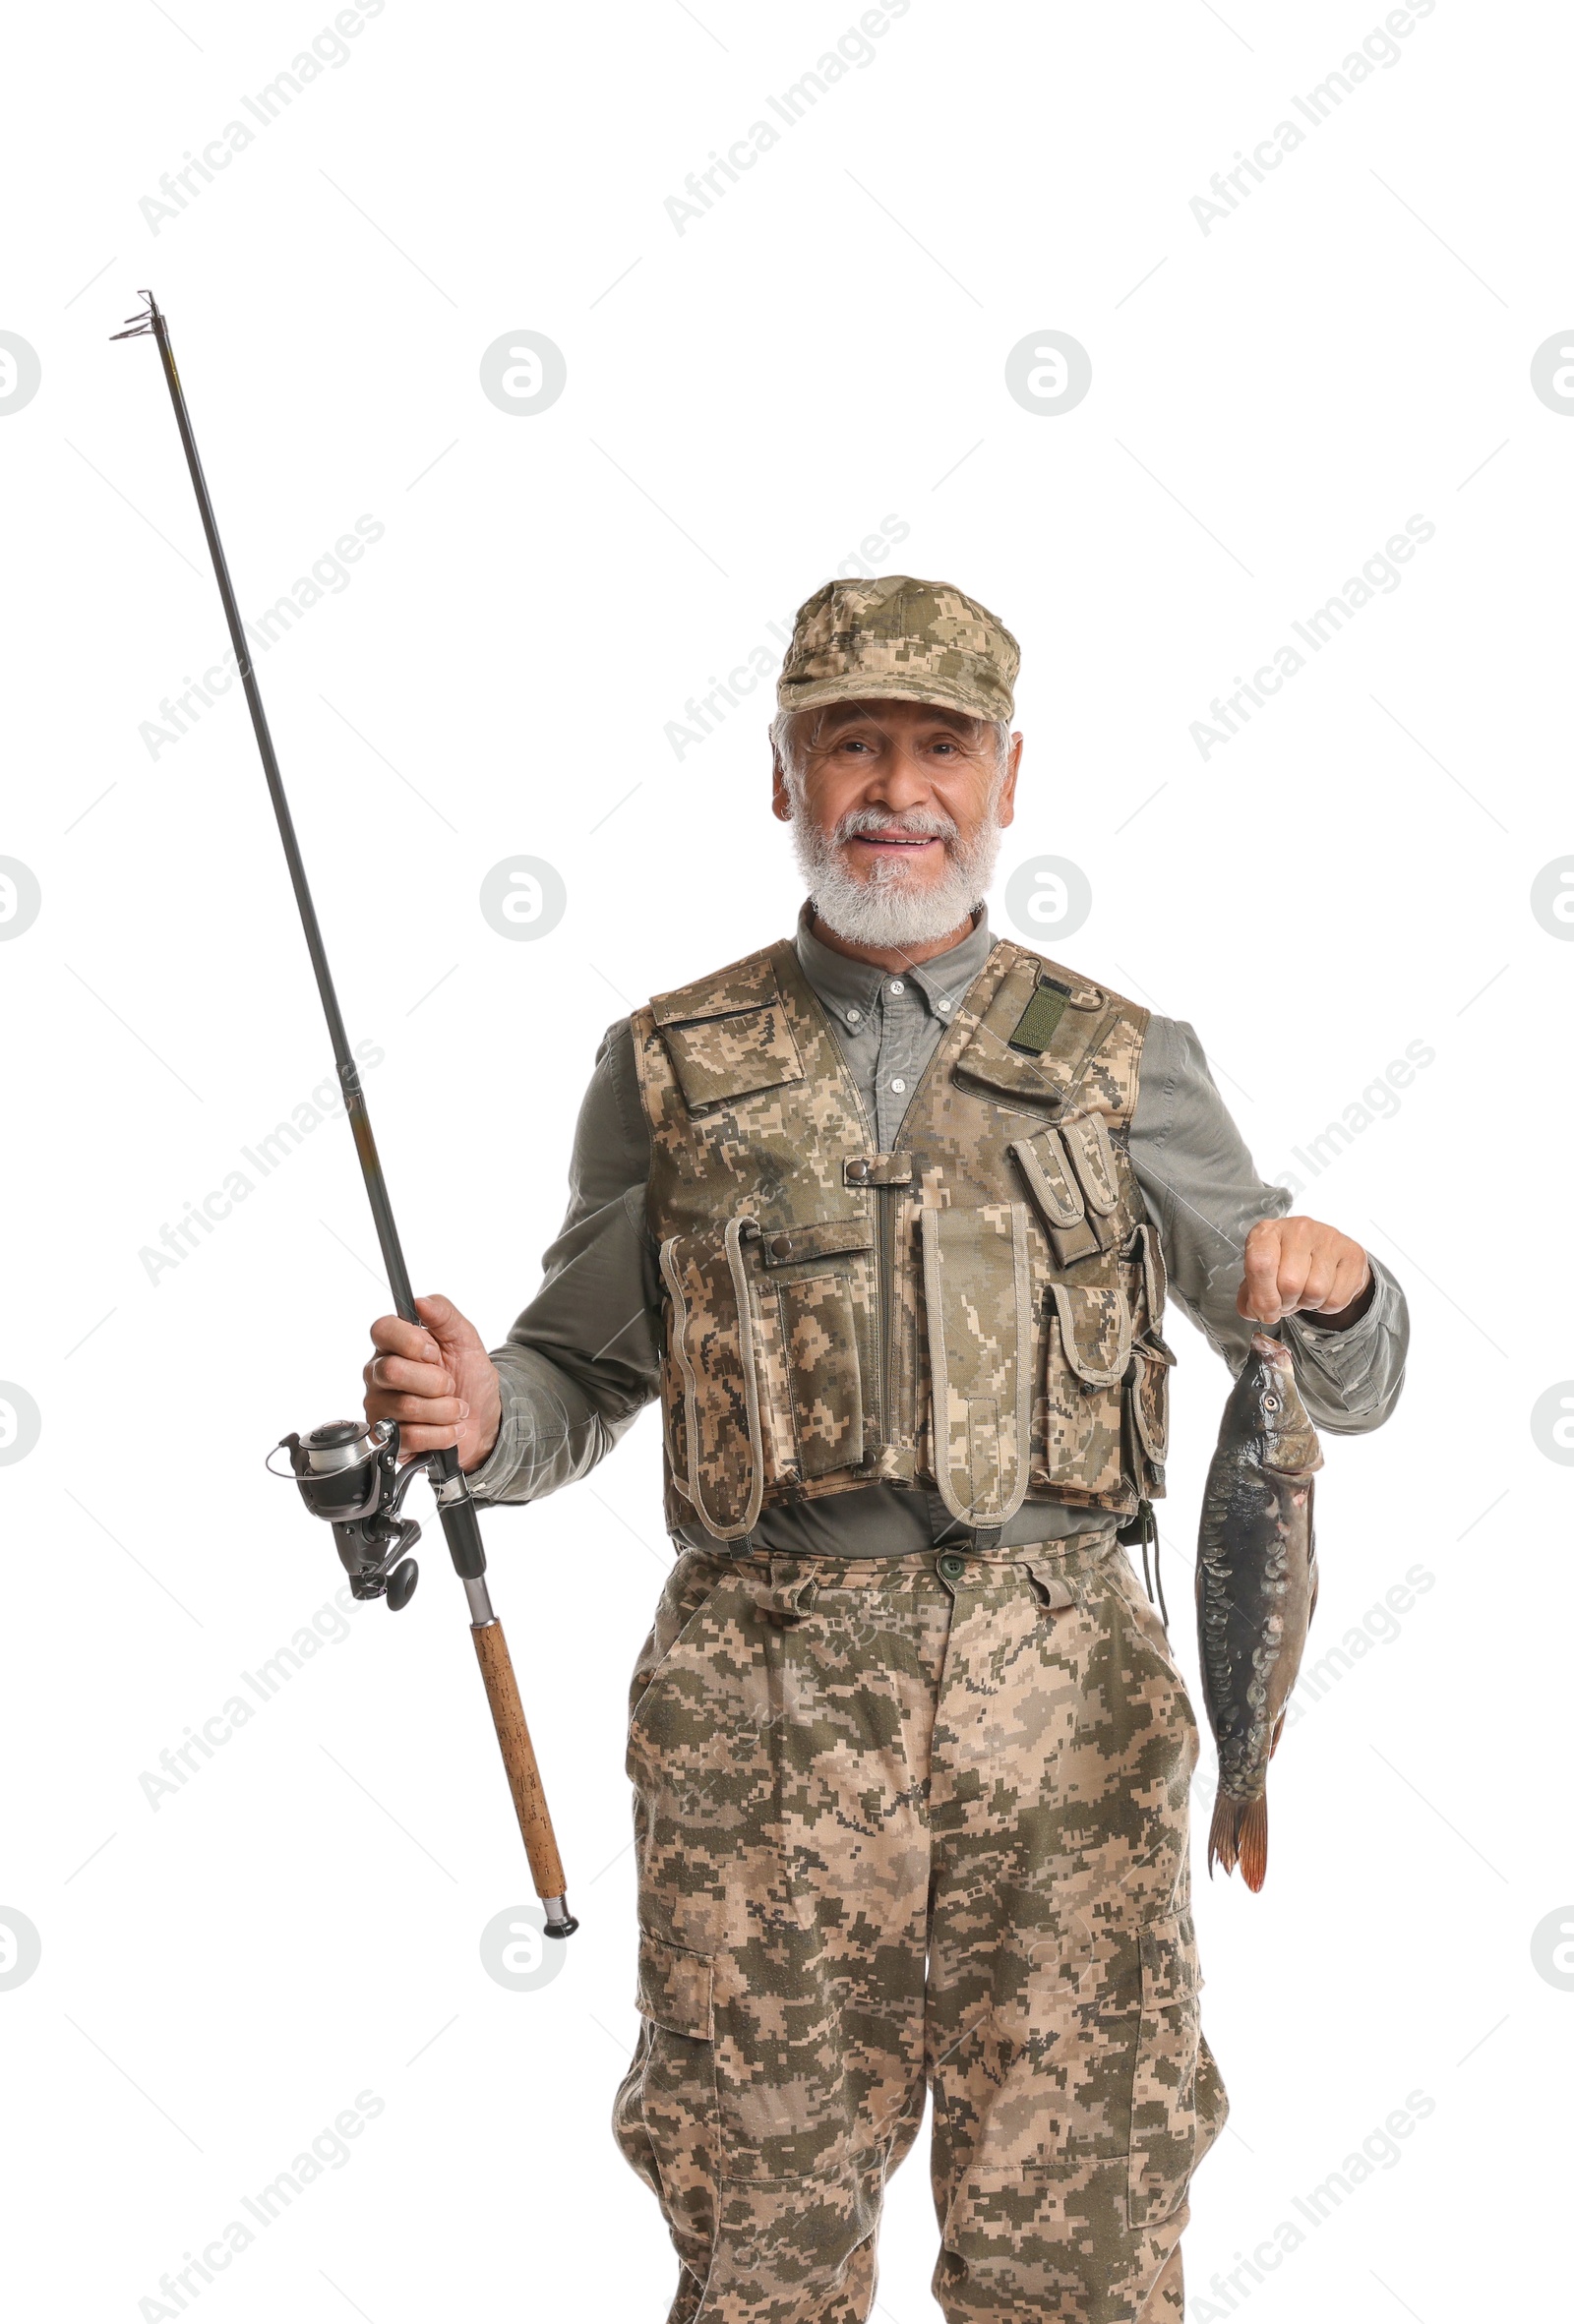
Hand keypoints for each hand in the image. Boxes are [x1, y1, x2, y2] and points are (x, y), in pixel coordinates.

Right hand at [363, 1292, 502, 1469]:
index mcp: (394, 1344)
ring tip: (454, 1409)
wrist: (484, 1420)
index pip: (382, 1329)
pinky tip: (448, 1429)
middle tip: (449, 1385)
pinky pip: (411, 1437)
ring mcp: (380, 1407)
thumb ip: (444, 1315)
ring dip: (445, 1410)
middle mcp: (379, 1374)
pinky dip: (442, 1434)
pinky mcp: (388, 1439)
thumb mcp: (465, 1340)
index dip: (412, 1342)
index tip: (435, 1353)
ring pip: (406, 1406)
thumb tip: (421, 1301)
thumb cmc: (469, 1378)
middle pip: (392, 1371)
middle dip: (435, 1381)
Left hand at [1237, 1216, 1372, 1331]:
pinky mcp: (1352, 1254)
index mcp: (1268, 1231)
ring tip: (1305, 1292)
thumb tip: (1255, 1312)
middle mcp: (1299, 1229)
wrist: (1327, 1256)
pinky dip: (1327, 1306)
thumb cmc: (1288, 1265)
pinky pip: (1336, 1299)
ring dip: (1307, 1303)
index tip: (1265, 1311)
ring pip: (1316, 1292)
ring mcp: (1329, 1238)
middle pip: (1290, 1283)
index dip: (1262, 1296)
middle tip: (1287, 1299)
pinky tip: (1325, 1291)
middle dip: (1286, 1303)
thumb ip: (1250, 1297)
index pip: (1260, 1263)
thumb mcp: (1262, 1275)